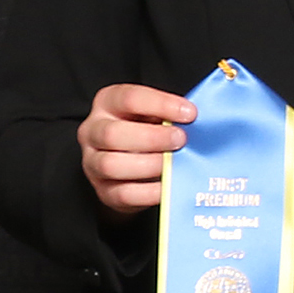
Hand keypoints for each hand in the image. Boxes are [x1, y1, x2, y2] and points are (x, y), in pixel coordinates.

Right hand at [79, 82, 196, 213]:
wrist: (130, 167)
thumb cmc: (147, 131)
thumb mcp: (154, 114)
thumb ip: (169, 114)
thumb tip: (200, 121)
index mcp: (107, 103)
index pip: (129, 98)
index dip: (161, 104)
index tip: (190, 113)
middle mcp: (93, 131)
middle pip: (113, 134)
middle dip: (152, 138)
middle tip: (181, 140)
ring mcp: (93, 162)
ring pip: (112, 165)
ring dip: (149, 165)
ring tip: (174, 165)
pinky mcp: (104, 190)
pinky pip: (123, 194)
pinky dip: (149, 192)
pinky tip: (169, 186)